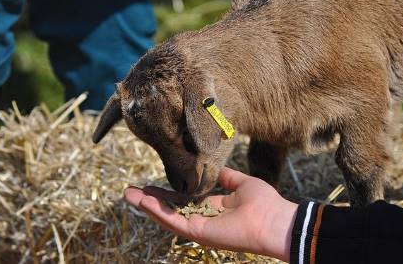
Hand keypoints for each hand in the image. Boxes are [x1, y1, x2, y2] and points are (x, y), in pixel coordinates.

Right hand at [124, 167, 297, 261]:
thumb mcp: (242, 183)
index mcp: (213, 207)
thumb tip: (215, 169)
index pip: (184, 200)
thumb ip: (227, 177)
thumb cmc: (263, 202)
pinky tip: (143, 202)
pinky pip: (173, 222)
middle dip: (150, 200)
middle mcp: (203, 217)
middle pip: (171, 209)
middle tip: (130, 191)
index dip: (167, 193)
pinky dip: (157, 212)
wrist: (274, 220)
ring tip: (128, 195)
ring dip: (147, 206)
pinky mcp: (197, 233)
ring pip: (167, 216)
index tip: (151, 185)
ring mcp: (199, 226)